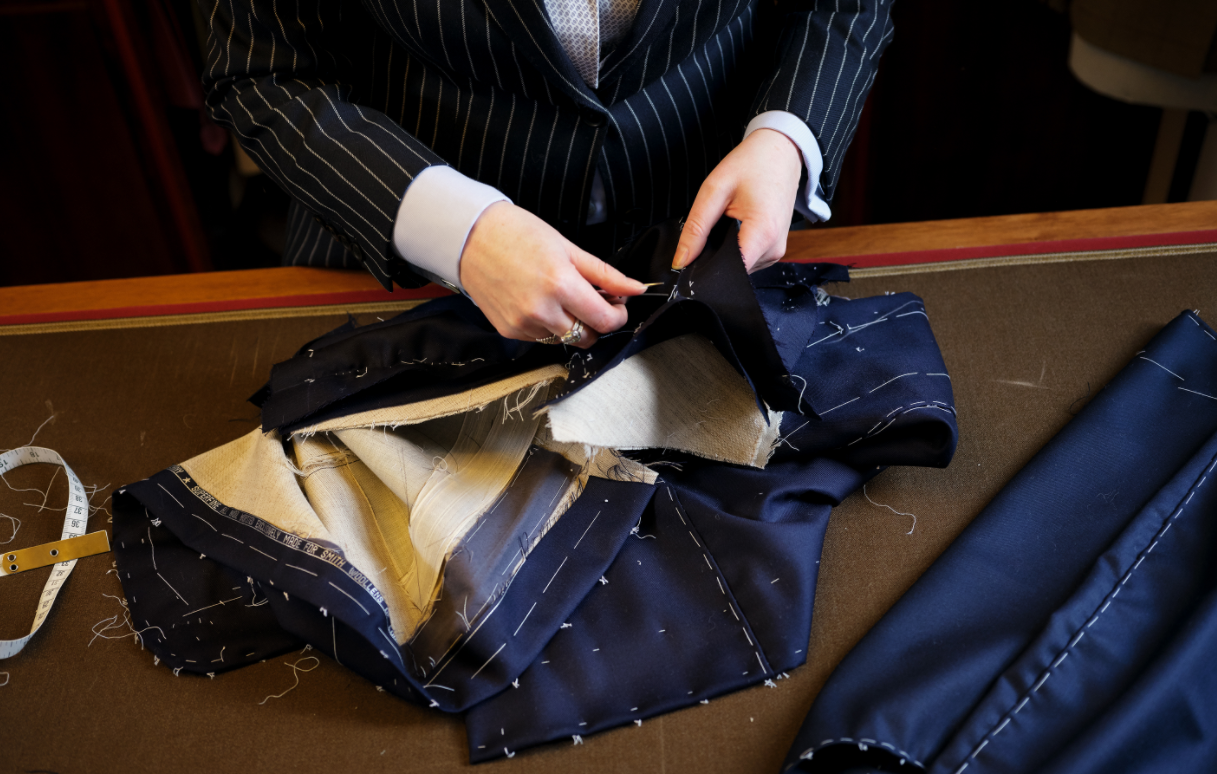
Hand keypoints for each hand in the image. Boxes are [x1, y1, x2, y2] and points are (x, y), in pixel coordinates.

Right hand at [460, 202, 645, 347]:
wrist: (471, 238)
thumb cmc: (518, 234)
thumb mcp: (569, 248)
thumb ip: (605, 274)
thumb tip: (635, 289)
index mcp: (561, 285)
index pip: (605, 321)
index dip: (618, 316)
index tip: (617, 305)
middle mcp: (542, 310)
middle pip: (588, 337)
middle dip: (596, 322)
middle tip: (590, 300)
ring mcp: (524, 324)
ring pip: (565, 341)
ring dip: (572, 325)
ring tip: (562, 298)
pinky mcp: (510, 331)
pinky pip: (541, 339)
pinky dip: (548, 326)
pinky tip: (540, 302)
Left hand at [672, 128, 802, 272]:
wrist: (780, 152)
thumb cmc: (752, 164)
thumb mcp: (715, 190)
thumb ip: (696, 228)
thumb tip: (681, 260)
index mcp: (763, 233)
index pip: (730, 272)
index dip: (706, 269)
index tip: (690, 260)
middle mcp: (774, 248)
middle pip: (733, 270)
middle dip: (713, 256)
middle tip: (709, 227)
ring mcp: (776, 251)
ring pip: (739, 266)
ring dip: (725, 251)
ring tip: (727, 221)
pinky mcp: (774, 249)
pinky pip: (747, 258)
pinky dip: (735, 247)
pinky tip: (735, 226)